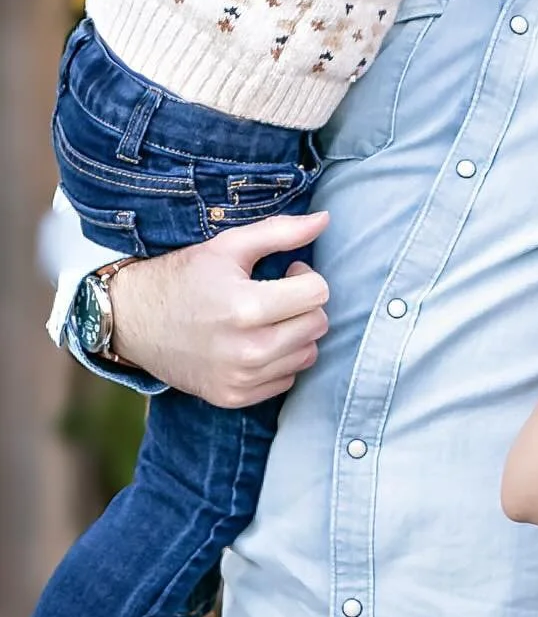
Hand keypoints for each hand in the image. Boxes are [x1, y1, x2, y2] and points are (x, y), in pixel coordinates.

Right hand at [107, 212, 330, 407]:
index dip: (306, 276)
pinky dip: (279, 360)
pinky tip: (255, 341)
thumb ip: (281, 231)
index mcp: (246, 308)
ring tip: (267, 318)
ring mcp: (240, 378)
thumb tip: (326, 219)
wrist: (132, 320)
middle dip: (305, 304)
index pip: (318, 293)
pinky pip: (286, 379)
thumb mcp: (228, 245)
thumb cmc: (183, 277)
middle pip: (318, 325)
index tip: (287, 271)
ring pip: (307, 354)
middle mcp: (247, 350)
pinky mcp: (233, 397)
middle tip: (277, 293)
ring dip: (296, 333)